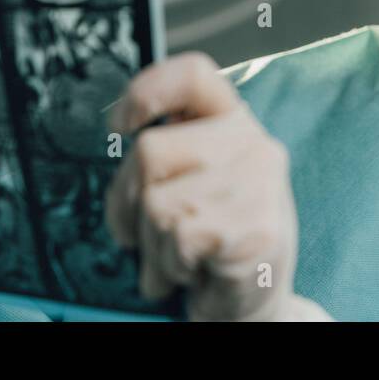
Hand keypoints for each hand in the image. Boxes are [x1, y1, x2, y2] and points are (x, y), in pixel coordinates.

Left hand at [104, 53, 301, 320]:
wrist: (254, 304)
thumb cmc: (214, 240)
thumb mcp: (194, 182)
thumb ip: (170, 152)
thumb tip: (118, 128)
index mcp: (235, 123)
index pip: (193, 75)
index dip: (147, 90)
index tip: (120, 125)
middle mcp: (253, 144)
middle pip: (150, 151)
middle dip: (128, 203)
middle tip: (144, 235)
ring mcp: (260, 184)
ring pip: (157, 203)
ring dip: (152, 247)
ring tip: (178, 258)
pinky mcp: (256, 227)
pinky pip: (176, 238)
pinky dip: (172, 266)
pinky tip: (195, 271)